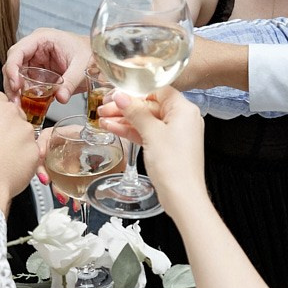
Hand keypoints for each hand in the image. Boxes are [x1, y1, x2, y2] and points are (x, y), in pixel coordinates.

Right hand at [0, 91, 44, 213]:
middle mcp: (9, 112)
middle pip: (13, 114)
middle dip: (7, 128)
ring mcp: (25, 130)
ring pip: (24, 133)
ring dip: (17, 144)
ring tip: (0, 161)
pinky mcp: (36, 150)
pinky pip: (32, 152)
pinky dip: (24, 160)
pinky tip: (10, 169)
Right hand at [4, 28, 91, 99]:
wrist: (98, 58)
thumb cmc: (90, 53)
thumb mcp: (82, 67)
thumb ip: (71, 82)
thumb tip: (61, 98)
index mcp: (42, 38)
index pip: (18, 51)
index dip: (12, 68)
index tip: (16, 85)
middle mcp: (35, 48)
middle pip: (13, 64)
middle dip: (11, 83)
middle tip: (16, 100)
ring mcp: (35, 60)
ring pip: (16, 75)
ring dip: (16, 91)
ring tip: (20, 105)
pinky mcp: (38, 72)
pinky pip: (26, 83)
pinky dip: (25, 94)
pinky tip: (28, 104)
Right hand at [112, 88, 205, 212]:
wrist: (182, 196)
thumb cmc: (174, 165)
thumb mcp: (151, 133)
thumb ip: (135, 112)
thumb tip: (122, 96)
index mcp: (184, 109)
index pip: (157, 91)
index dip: (135, 92)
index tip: (116, 95)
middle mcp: (183, 119)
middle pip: (150, 106)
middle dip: (126, 108)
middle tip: (105, 108)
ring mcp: (175, 134)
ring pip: (146, 121)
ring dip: (125, 120)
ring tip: (103, 119)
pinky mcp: (168, 147)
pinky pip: (148, 134)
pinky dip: (132, 131)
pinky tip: (113, 129)